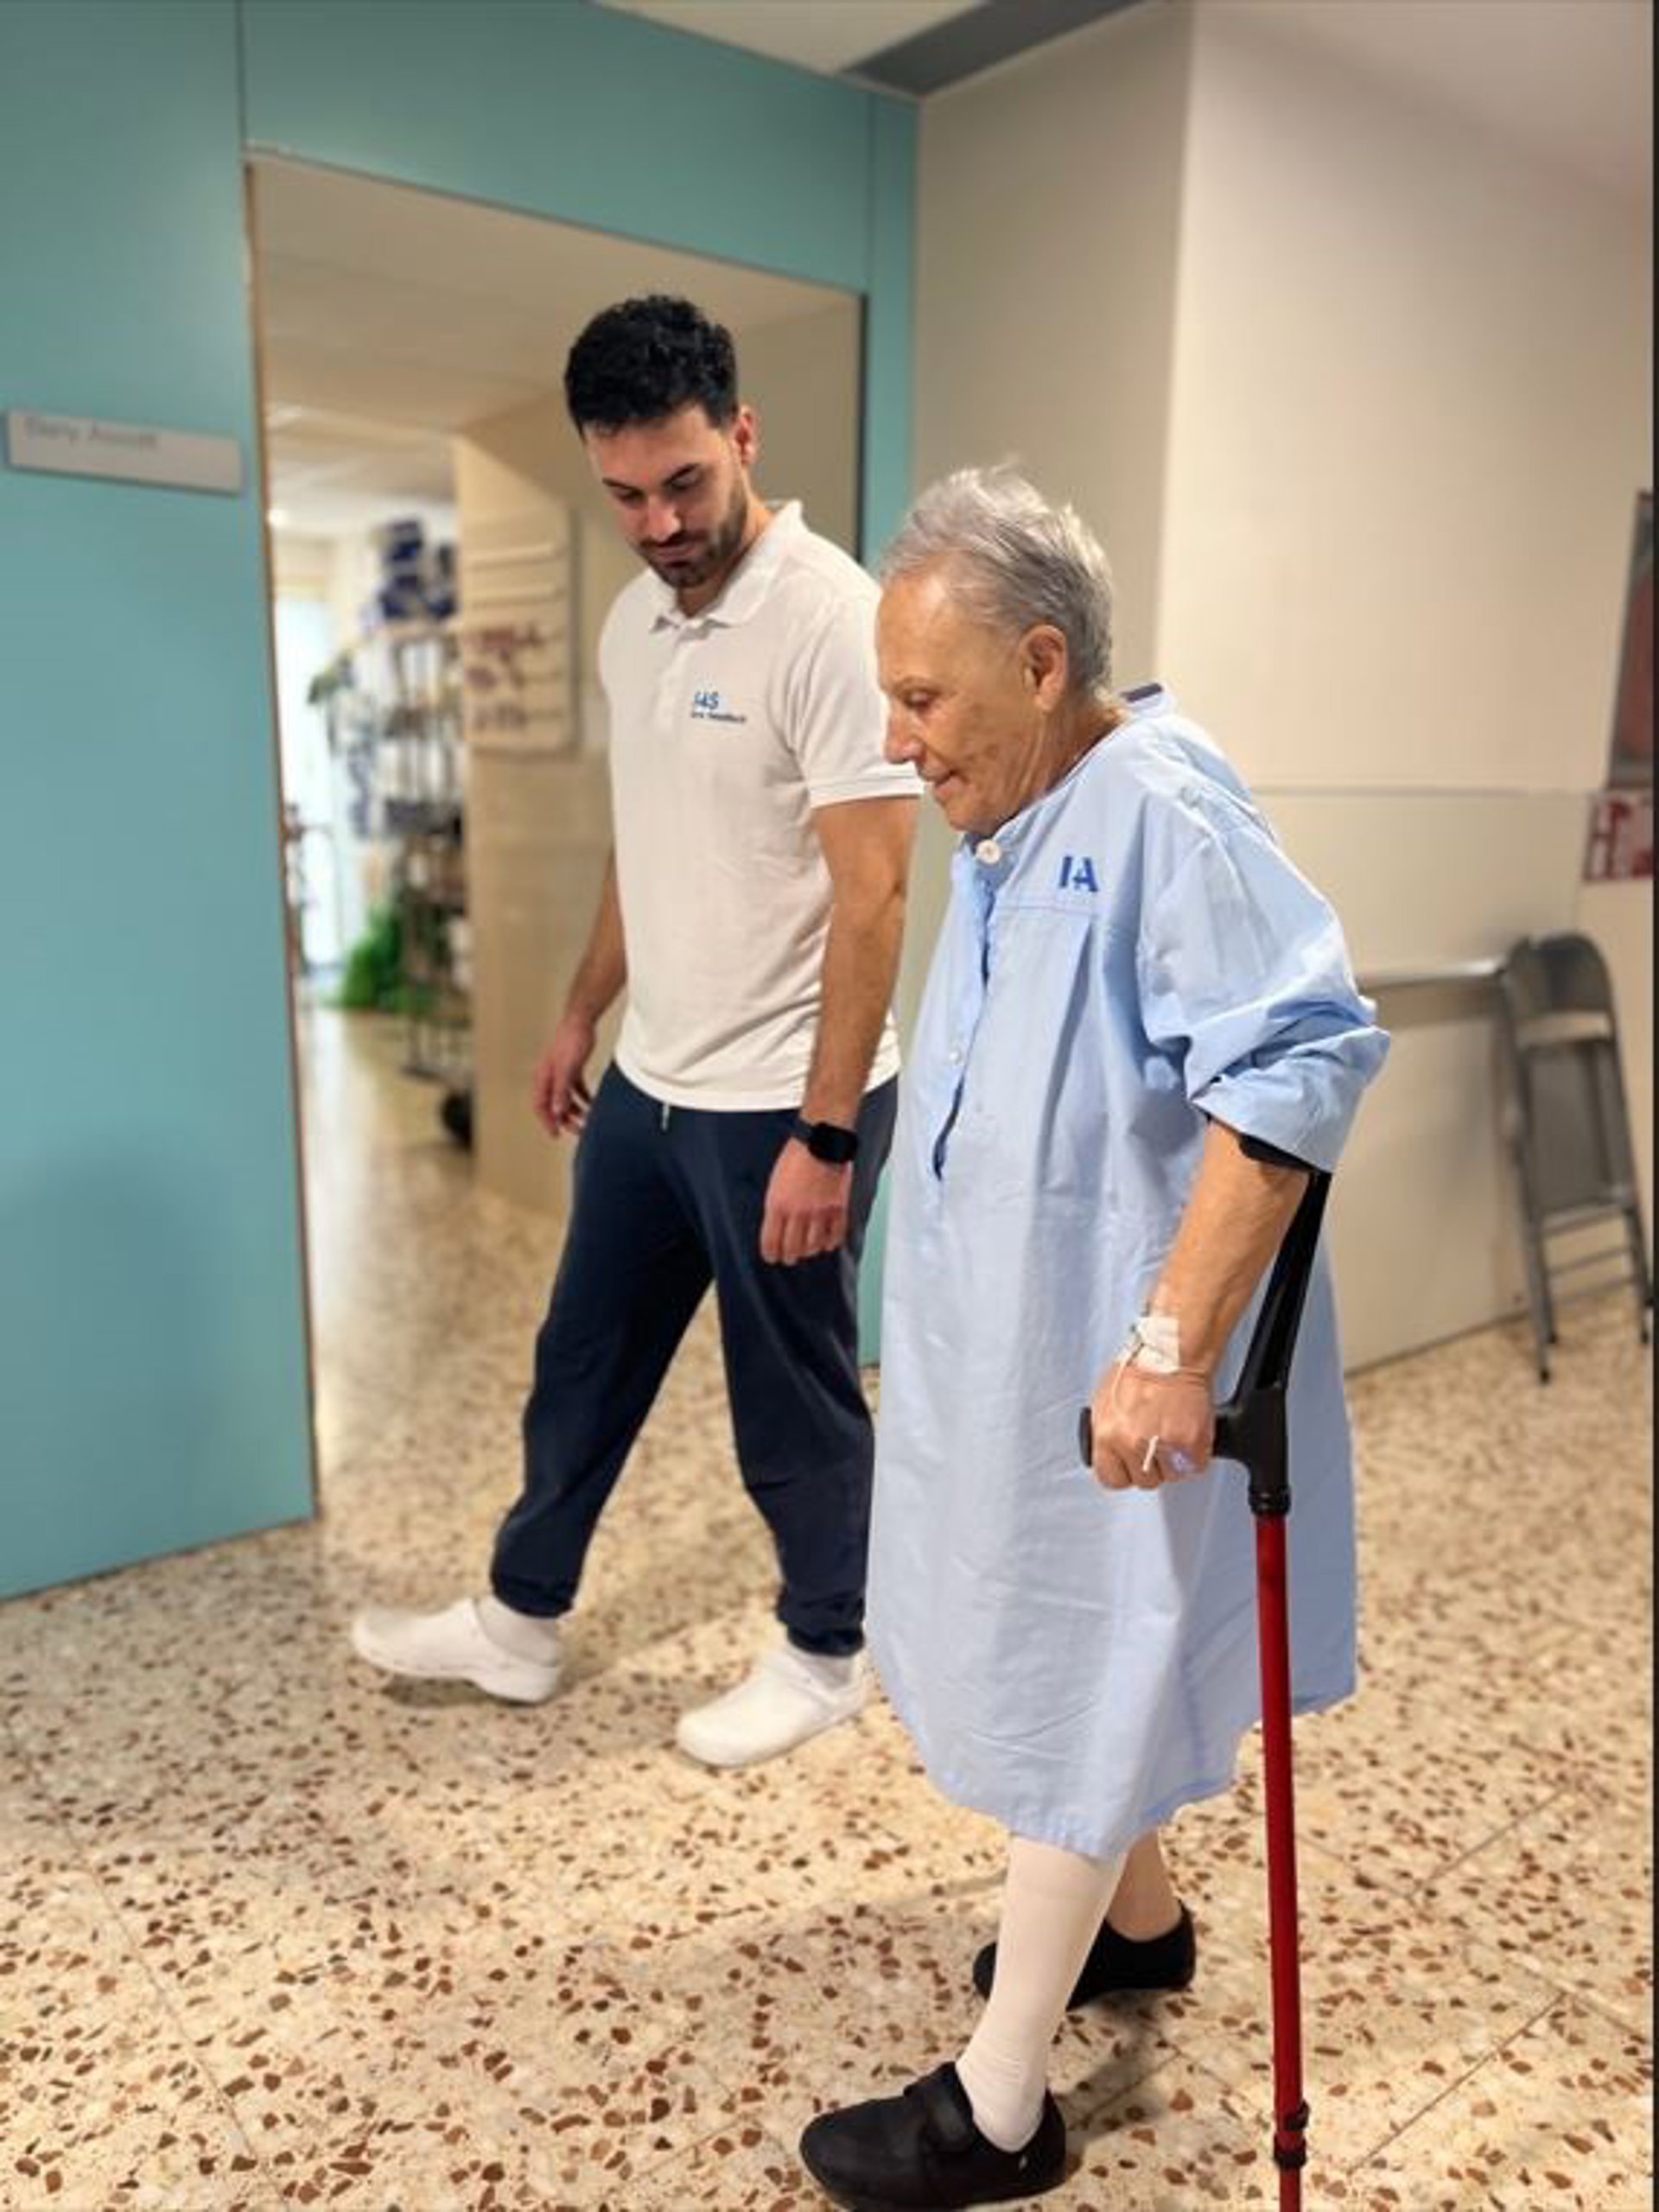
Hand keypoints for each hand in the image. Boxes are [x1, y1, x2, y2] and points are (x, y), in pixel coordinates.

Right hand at [531, 1011, 596, 1137]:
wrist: (581, 1021)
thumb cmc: (571, 1041)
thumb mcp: (568, 1069)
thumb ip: (562, 1091)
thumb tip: (558, 1111)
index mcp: (544, 1077)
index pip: (541, 1105)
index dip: (547, 1121)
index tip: (556, 1134)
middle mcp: (550, 1077)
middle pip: (554, 1105)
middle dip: (565, 1119)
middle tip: (578, 1131)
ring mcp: (561, 1073)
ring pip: (565, 1098)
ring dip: (575, 1110)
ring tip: (588, 1120)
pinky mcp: (572, 1068)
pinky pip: (575, 1089)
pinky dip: (582, 1098)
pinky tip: (592, 1104)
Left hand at [760, 1138, 852, 1264]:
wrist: (820, 1143)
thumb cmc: (795, 1158)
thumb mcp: (774, 1183)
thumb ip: (776, 1207)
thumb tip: (776, 1227)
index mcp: (777, 1206)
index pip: (770, 1242)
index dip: (770, 1254)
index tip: (772, 1257)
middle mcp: (797, 1213)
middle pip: (792, 1249)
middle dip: (789, 1257)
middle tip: (789, 1257)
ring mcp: (819, 1213)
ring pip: (813, 1247)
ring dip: (809, 1251)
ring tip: (808, 1250)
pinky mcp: (838, 1209)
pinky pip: (835, 1236)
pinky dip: (830, 1243)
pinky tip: (826, 1243)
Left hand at [1086, 1359, 1214, 1491]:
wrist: (1171, 1353)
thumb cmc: (1139, 1369)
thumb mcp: (1104, 1403)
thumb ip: (1104, 1435)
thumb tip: (1107, 1454)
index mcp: (1108, 1434)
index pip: (1111, 1479)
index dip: (1122, 1472)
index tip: (1128, 1467)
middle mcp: (1134, 1443)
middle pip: (1143, 1481)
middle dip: (1149, 1466)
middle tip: (1155, 1444)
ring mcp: (1165, 1445)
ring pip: (1170, 1477)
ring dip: (1173, 1462)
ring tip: (1172, 1436)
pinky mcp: (1192, 1443)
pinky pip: (1194, 1467)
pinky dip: (1194, 1456)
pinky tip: (1186, 1436)